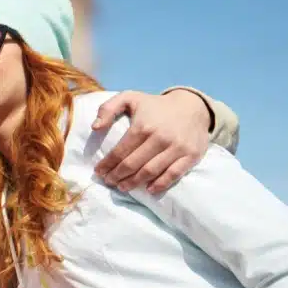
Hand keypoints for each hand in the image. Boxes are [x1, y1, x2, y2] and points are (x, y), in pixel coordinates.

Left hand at [92, 89, 210, 193]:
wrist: (192, 106)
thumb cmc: (155, 105)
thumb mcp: (129, 98)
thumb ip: (108, 109)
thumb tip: (94, 127)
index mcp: (143, 126)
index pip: (120, 151)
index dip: (107, 164)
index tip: (99, 172)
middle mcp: (160, 138)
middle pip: (133, 164)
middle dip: (117, 175)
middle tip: (109, 181)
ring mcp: (177, 148)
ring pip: (151, 172)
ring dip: (134, 182)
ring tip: (123, 187)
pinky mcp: (191, 155)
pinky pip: (174, 174)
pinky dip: (161, 184)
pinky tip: (149, 190)